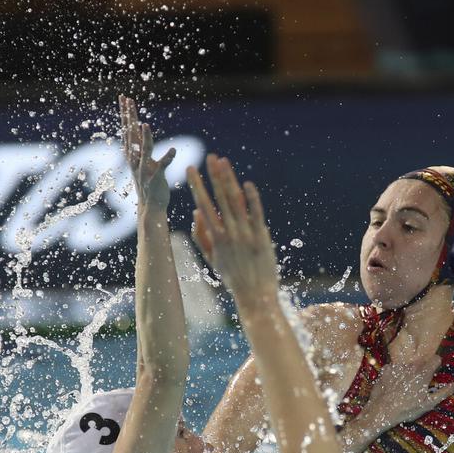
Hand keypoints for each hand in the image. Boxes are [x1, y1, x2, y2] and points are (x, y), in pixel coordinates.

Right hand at [119, 94, 175, 212]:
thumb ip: (140, 146)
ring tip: (145, 124)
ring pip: (144, 152)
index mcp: (133, 155)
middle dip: (129, 118)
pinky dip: (167, 158)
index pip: (128, 130)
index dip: (126, 114)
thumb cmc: (149, 183)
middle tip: (127, 99)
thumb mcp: (142, 162)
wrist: (150, 208)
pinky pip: (162, 167)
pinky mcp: (156, 179)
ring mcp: (144, 170)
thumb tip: (139, 129)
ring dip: (144, 139)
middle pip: (131, 136)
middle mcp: (135, 161)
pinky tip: (174, 150)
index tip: (124, 97)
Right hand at [187, 154, 277, 302]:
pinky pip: (256, 214)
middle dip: (213, 176)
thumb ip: (202, 236)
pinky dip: (252, 199)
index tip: (190, 168)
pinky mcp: (262, 238)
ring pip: (236, 202)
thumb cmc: (233, 277)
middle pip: (219, 198)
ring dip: (230, 180)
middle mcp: (229, 234)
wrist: (255, 295)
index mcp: (215, 237)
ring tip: (224, 162)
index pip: (203, 204)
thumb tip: (197, 212)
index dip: (197, 185)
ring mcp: (246, 235)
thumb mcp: (212, 259)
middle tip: (209, 157)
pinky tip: (247, 183)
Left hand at [361, 355, 453, 433]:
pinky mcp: (386, 369)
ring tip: (404, 388)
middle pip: (421, 362)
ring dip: (409, 372)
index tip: (433, 374)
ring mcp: (397, 367)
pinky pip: (396, 368)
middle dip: (422, 370)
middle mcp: (411, 366)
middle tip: (418, 385)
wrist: (381, 411)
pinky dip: (396, 374)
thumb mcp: (428, 403)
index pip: (436, 359)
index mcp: (423, 373)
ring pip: (408, 365)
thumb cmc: (407, 409)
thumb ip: (445, 391)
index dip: (436, 366)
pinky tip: (394, 386)